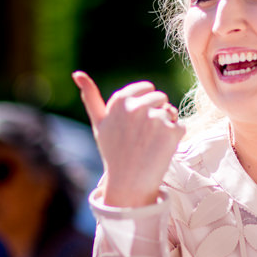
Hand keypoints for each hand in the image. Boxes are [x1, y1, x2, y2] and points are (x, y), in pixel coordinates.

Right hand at [73, 71, 183, 207]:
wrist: (128, 183)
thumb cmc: (113, 152)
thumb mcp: (99, 123)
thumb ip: (90, 97)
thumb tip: (77, 73)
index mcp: (121, 100)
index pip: (147, 88)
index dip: (147, 105)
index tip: (138, 123)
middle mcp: (137, 106)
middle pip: (161, 98)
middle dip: (157, 113)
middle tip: (143, 136)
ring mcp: (155, 118)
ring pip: (171, 112)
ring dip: (166, 126)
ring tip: (150, 144)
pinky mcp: (171, 131)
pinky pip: (180, 126)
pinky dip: (174, 139)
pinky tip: (160, 151)